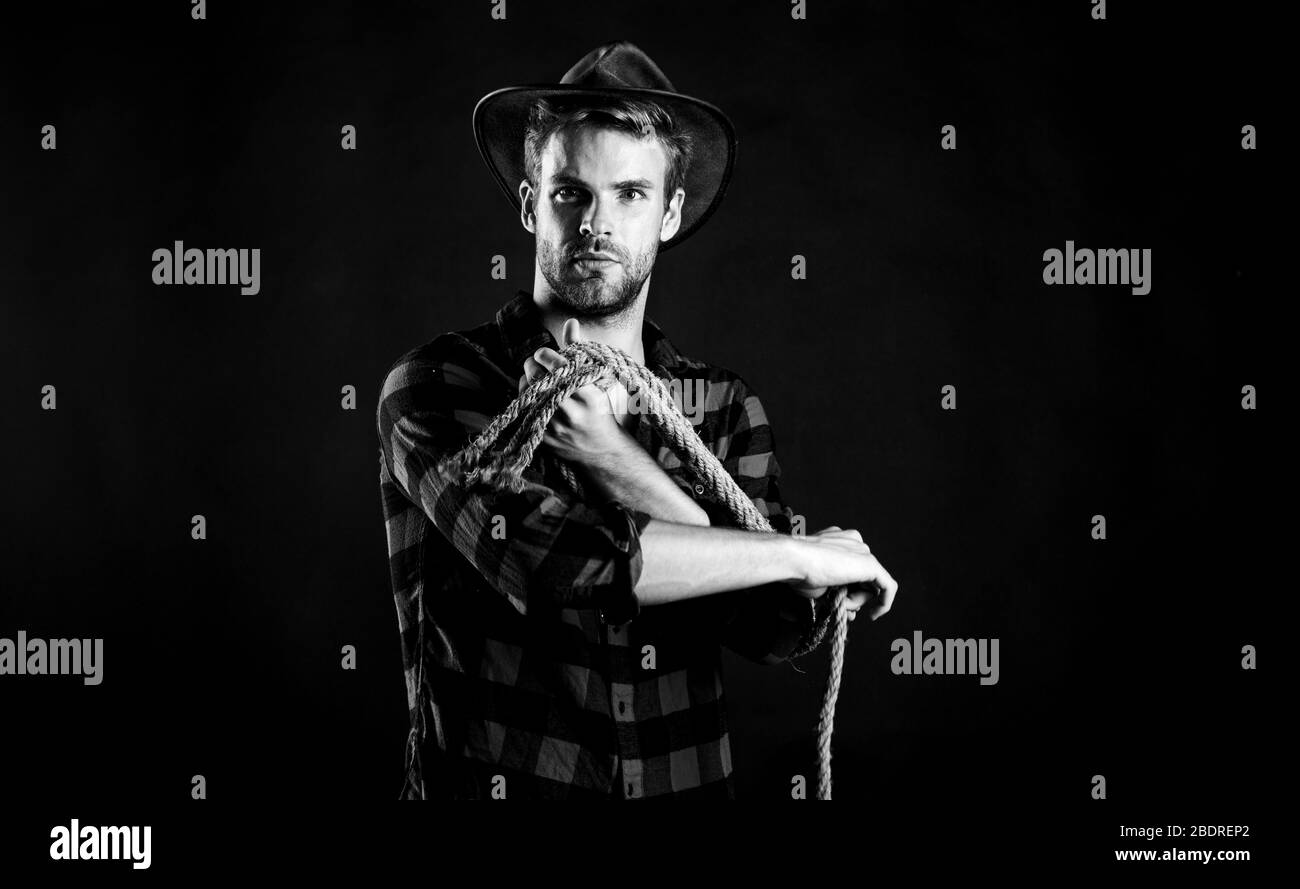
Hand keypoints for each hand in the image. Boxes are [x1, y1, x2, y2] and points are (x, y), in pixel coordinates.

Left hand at [519, 318, 631, 463]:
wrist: (601, 450)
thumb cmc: (599, 409)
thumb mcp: (595, 380)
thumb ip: (579, 350)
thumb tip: (570, 322)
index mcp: (587, 395)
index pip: (556, 366)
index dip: (545, 355)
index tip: (544, 353)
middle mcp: (570, 412)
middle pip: (536, 378)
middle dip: (532, 364)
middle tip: (537, 362)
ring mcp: (554, 426)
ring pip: (526, 392)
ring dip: (527, 380)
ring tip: (536, 378)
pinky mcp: (542, 436)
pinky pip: (523, 409)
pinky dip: (525, 397)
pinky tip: (534, 394)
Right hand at [788, 526, 898, 621]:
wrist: (793, 559)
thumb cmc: (795, 569)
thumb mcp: (819, 581)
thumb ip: (836, 591)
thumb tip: (852, 611)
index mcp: (839, 540)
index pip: (852, 569)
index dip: (849, 590)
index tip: (840, 604)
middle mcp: (854, 541)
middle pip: (862, 578)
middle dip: (853, 597)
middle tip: (839, 605)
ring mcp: (863, 551)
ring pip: (870, 585)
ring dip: (855, 601)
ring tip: (836, 600)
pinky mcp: (870, 564)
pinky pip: (887, 587)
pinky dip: (884, 603)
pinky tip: (875, 614)